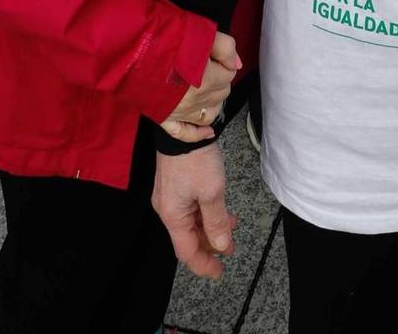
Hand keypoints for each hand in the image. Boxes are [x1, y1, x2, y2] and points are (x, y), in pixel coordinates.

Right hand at [152, 141, 235, 279]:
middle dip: (210, 244)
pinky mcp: (175, 183)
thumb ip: (217, 221)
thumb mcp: (212, 191)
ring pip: (191, 221)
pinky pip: (190, 206)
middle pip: (188, 237)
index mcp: (172, 216)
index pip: (186, 251)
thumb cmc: (195, 158)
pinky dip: (205, 212)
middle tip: (229, 248)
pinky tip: (219, 209)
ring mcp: (170, 195)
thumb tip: (221, 245)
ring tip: (230, 226)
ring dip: (210, 226)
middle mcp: (167, 209)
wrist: (183, 125)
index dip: (203, 264)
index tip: (218, 272)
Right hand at [164, 31, 239, 134]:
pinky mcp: (164, 119)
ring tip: (206, 88)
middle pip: (221, 93)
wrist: (134, 49)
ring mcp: (179, 113)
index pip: (229, 74)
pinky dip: (198, 134)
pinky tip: (208, 132)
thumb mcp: (203, 32)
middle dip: (219, 79)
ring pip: (209, 114)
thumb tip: (237, 64)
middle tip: (206, 64)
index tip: (213, 52)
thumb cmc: (168, 37)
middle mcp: (195, 101)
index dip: (224, 61)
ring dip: (212, 102)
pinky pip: (185, 134)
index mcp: (206, 80)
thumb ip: (226, 47)